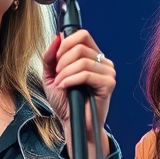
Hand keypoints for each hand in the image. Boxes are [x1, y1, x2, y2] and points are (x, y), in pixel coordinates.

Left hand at [43, 30, 114, 157]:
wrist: (72, 123)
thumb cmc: (65, 101)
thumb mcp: (51, 75)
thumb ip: (50, 56)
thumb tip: (57, 37)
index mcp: (92, 55)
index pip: (82, 35)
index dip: (66, 43)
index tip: (56, 59)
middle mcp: (102, 61)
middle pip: (80, 47)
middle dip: (62, 61)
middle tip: (57, 75)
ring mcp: (108, 72)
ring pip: (83, 61)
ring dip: (65, 73)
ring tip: (60, 84)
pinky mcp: (109, 84)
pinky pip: (87, 74)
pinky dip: (71, 79)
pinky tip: (65, 87)